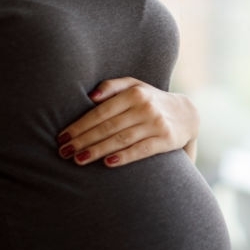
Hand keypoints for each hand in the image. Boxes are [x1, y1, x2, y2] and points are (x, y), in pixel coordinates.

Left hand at [57, 77, 198, 167]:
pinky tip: (108, 163)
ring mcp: (156, 123)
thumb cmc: (151, 100)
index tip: (62, 138)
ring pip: (121, 139)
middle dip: (83, 140)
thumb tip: (90, 96)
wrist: (187, 114)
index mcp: (134, 92)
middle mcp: (145, 106)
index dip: (79, 125)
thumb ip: (112, 86)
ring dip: (97, 150)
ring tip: (78, 160)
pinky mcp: (166, 140)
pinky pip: (141, 150)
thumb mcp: (135, 86)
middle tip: (64, 152)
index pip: (101, 111)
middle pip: (108, 127)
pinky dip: (124, 156)